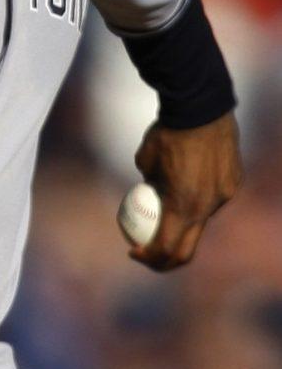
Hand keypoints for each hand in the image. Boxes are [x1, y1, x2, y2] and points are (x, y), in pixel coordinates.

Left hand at [129, 111, 242, 270]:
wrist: (200, 110)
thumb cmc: (165, 134)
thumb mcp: (145, 162)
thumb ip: (149, 185)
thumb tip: (148, 194)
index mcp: (183, 206)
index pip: (167, 248)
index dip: (149, 257)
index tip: (134, 252)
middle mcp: (208, 207)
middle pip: (188, 248)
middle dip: (166, 259)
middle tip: (149, 254)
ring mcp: (224, 196)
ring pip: (202, 219)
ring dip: (183, 221)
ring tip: (166, 204)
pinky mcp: (233, 183)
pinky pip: (214, 198)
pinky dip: (198, 198)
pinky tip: (187, 179)